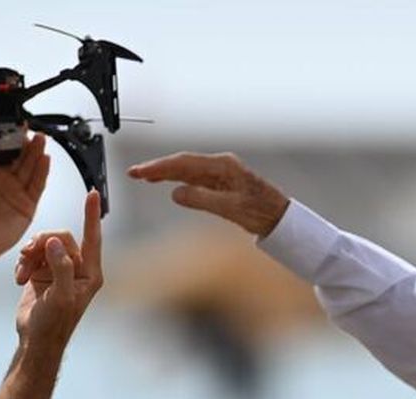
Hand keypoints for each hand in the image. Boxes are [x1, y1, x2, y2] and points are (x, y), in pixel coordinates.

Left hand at [0, 123, 51, 266]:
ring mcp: (16, 192)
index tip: (11, 124)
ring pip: (30, 167)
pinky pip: (38, 185)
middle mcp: (2, 180)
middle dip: (25, 142)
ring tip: (40, 139)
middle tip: (30, 129)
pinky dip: (43, 172)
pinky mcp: (27, 204)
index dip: (6, 136)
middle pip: (18, 156)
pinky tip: (45, 160)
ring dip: (36, 153)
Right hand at [15, 189, 103, 348]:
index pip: (92, 238)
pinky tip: (18, 277)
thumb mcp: (61, 296)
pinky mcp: (43, 271)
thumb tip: (53, 242)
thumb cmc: (54, 324)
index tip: (92, 193)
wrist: (36, 340)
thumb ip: (60, 267)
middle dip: (42, 242)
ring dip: (30, 254)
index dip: (91, 215)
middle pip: (60, 237)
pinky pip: (33, 254)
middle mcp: (77, 268)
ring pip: (44, 243)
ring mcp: (59, 268)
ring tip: (21, 270)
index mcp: (90, 273)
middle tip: (28, 253)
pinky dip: (23, 262)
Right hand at [127, 152, 289, 236]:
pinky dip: (179, 180)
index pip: (184, 163)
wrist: (282, 218)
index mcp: (223, 166)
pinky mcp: (223, 183)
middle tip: (134, 173)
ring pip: (188, 170)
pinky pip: (196, 178)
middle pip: (183, 163)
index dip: (159, 168)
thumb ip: (202, 199)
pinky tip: (169, 184)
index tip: (139, 172)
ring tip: (144, 177)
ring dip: (166, 173)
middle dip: (157, 168)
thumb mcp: (230, 209)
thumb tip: (176, 193)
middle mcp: (221, 165)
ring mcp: (222, 173)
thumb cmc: (262, 212)